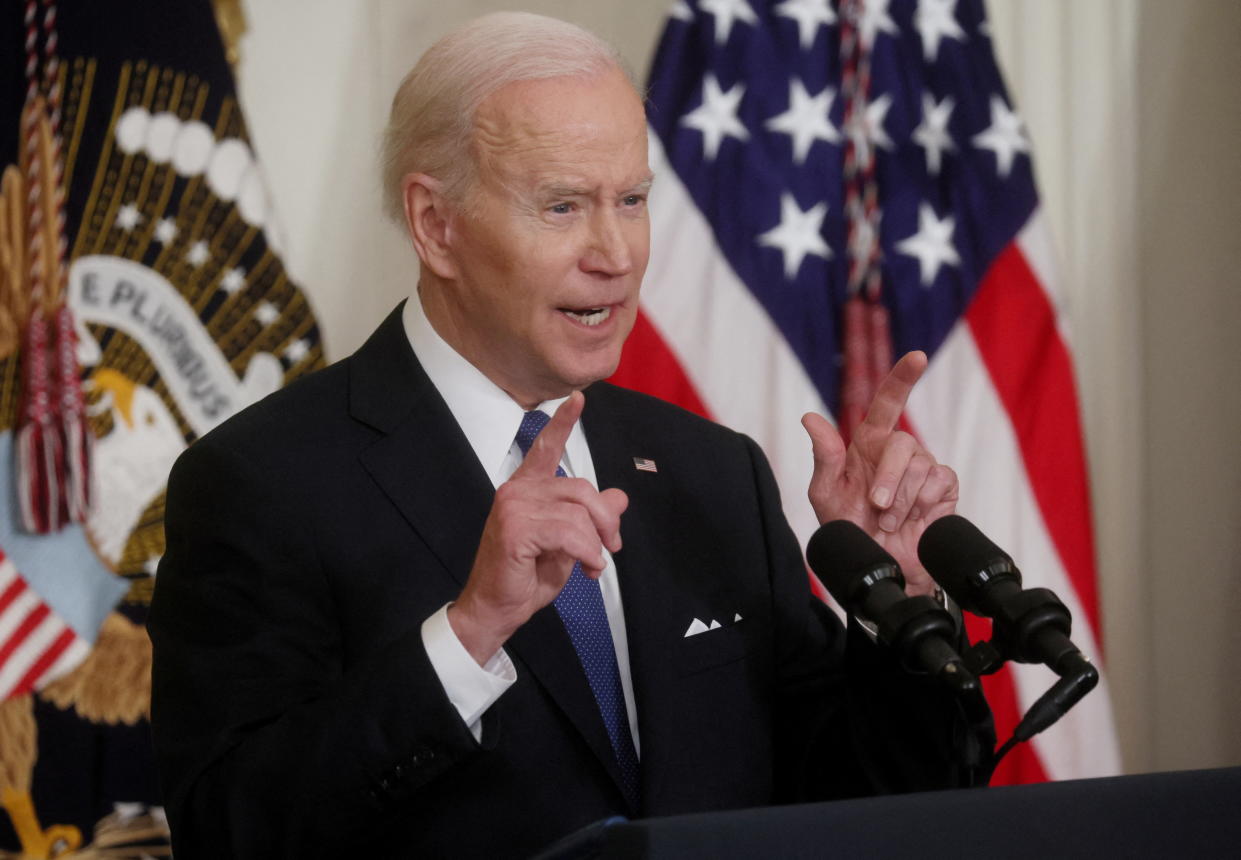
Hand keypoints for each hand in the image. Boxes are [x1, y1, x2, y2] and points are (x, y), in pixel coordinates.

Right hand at [449, 392, 628, 663]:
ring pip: (578, 512)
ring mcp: (514, 506)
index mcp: (527, 489)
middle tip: (611, 548)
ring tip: (592, 564)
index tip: (578, 398)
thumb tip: (618, 497)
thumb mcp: (568, 544)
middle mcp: (517, 490)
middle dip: (605, 520)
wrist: (496, 609)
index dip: (563, 422)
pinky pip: (570, 532)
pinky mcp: (516, 527)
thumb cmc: (525, 577)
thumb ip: (589, 518)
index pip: (546, 448)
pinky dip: (587, 552)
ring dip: (595, 543)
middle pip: (581, 488)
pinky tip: (585, 568)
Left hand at [801, 352, 957, 594]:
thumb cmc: (850, 528)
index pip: (888, 402)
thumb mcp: (827, 494)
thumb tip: (810, 418)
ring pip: (920, 467)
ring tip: (888, 521)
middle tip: (875, 506)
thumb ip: (824, 457)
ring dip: (901, 501)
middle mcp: (899, 451)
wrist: (878, 565)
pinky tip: (911, 520)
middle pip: (903, 443)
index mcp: (869, 444)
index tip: (918, 357)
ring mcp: (925, 467)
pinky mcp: (944, 487)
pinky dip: (920, 505)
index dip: (903, 378)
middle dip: (888, 478)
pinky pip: (938, 483)